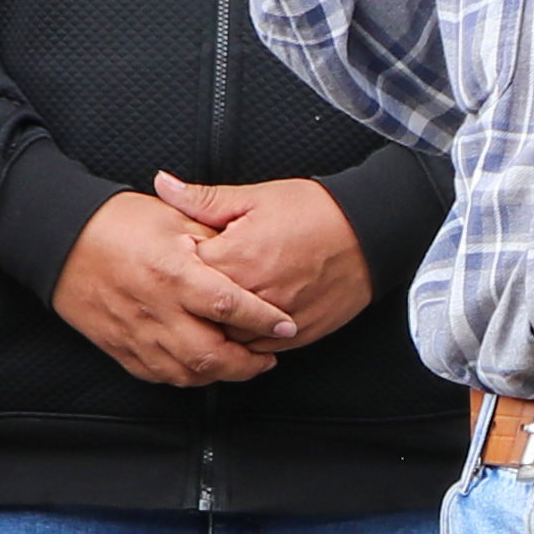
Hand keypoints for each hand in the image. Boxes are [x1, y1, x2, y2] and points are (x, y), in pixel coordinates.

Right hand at [54, 187, 298, 387]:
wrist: (61, 240)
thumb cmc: (117, 223)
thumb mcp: (172, 218)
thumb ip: (213, 239)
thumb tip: (248, 257)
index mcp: (173, 274)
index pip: (230, 306)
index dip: (264, 319)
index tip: (286, 325)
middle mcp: (156, 311)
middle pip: (212, 355)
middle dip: (248, 364)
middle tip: (268, 357)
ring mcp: (136, 335)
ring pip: (188, 373)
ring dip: (221, 375)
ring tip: (241, 365)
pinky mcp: (120, 348)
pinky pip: (160, 376)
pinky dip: (188, 377)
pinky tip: (203, 367)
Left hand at [154, 172, 370, 348]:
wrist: (370, 232)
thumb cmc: (316, 211)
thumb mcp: (255, 196)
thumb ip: (203, 198)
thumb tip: (164, 184)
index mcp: (235, 258)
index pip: (183, 277)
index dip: (175, 269)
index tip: (176, 262)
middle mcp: (253, 295)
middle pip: (201, 315)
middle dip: (193, 303)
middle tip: (192, 290)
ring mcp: (276, 319)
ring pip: (227, 340)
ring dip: (219, 327)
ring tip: (217, 309)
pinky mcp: (297, 334)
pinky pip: (258, 349)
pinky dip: (247, 339)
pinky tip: (244, 322)